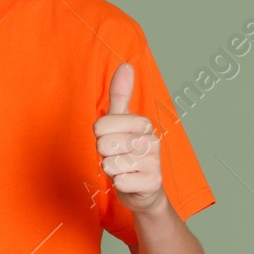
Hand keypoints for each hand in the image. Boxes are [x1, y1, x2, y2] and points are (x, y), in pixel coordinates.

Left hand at [93, 62, 164, 214]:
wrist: (142, 189)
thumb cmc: (127, 151)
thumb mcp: (121, 121)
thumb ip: (121, 95)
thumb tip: (126, 64)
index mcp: (142, 123)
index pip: (100, 125)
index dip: (99, 136)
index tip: (111, 139)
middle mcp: (152, 140)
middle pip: (104, 144)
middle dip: (104, 154)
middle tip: (117, 156)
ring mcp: (154, 162)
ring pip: (110, 163)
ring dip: (111, 169)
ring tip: (123, 168)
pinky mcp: (152, 183)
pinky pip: (119, 180)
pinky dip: (119, 183)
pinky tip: (129, 180)